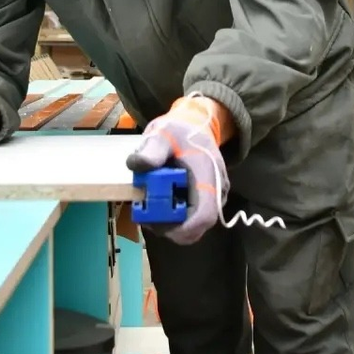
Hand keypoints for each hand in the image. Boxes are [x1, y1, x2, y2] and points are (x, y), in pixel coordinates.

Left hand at [125, 96, 231, 245]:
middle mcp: (217, 191)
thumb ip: (152, 149)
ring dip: (171, 223)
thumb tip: (137, 165)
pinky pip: (192, 217)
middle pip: (198, 226)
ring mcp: (214, 197)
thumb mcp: (162, 134)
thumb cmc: (179, 130)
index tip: (158, 226)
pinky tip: (158, 203)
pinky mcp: (206, 200)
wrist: (196, 124)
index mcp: (209, 175)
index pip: (205, 214)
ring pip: (194, 225)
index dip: (184, 228)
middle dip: (171, 228)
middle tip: (146, 216)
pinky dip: (173, 217)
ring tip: (149, 206)